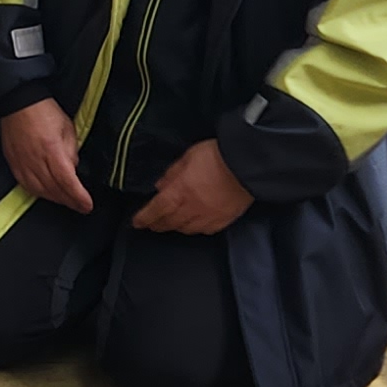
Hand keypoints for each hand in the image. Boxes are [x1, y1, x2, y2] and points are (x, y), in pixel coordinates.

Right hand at [1, 100, 92, 212]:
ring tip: (65, 201)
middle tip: (81, 207)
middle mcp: (36, 160)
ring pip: (39, 191)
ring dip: (55, 199)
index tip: (87, 205)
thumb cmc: (44, 110)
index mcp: (52, 149)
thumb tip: (73, 169)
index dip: (79, 197)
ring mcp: (22, 163)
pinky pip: (25, 185)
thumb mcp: (68, 127)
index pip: (67, 181)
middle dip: (70, 201)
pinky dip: (38, 192)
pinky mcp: (13, 162)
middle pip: (54, 190)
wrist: (18, 101)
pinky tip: (45, 193)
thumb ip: (71, 151)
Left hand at [132, 140, 251, 235]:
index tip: (137, 222)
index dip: (143, 218)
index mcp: (179, 191)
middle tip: (151, 224)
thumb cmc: (218, 156)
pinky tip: (193, 225)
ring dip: (174, 227)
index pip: (155, 210)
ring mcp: (208, 216)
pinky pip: (205, 230)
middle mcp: (191, 208)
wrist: (248, 165)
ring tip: (170, 224)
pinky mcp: (224, 220)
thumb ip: (172, 173)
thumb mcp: (188, 156)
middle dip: (157, 224)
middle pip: (169, 222)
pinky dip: (195, 229)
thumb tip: (161, 185)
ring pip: (185, 229)